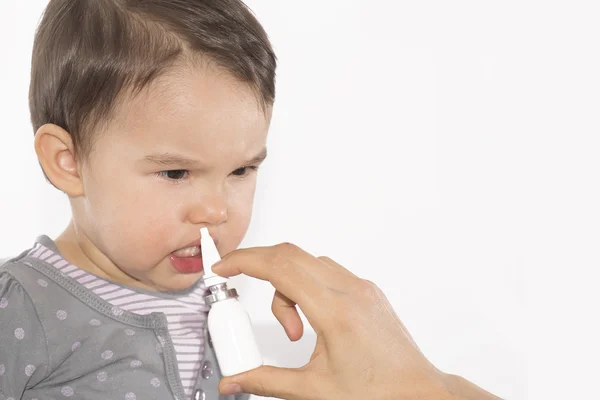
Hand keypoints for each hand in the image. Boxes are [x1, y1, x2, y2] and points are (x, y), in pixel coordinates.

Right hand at [212, 243, 499, 399]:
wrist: (420, 393)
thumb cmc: (379, 393)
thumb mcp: (313, 390)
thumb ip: (266, 381)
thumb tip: (235, 381)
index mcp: (335, 311)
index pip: (280, 268)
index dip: (244, 261)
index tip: (224, 266)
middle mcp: (350, 291)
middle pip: (291, 254)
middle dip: (258, 264)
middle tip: (237, 279)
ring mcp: (361, 287)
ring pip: (308, 263)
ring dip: (286, 286)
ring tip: (294, 331)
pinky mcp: (367, 291)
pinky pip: (326, 272)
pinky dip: (306, 286)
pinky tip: (311, 320)